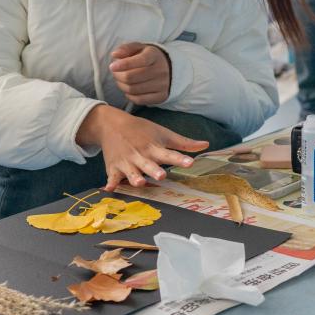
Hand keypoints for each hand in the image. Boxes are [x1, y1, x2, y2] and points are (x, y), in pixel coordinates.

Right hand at [76, 105, 208, 191]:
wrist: (112, 124)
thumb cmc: (142, 130)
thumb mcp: (163, 134)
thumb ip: (183, 143)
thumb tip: (206, 145)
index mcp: (154, 147)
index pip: (169, 154)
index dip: (179, 159)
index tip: (190, 163)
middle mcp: (140, 155)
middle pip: (148, 164)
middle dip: (154, 170)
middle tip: (161, 175)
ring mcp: (126, 162)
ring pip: (131, 172)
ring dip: (134, 177)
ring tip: (139, 182)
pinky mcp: (114, 168)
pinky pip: (112, 177)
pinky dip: (110, 183)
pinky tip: (108, 189)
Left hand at [109, 42, 170, 105]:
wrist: (167, 68)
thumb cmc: (147, 57)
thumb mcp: (138, 48)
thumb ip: (125, 48)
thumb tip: (114, 55)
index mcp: (154, 55)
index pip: (140, 60)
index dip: (124, 64)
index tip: (112, 66)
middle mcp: (160, 70)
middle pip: (131, 77)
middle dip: (118, 76)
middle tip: (115, 73)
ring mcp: (162, 85)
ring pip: (133, 89)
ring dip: (122, 85)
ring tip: (121, 80)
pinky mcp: (161, 96)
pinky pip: (139, 100)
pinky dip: (129, 95)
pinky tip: (128, 88)